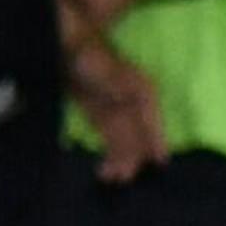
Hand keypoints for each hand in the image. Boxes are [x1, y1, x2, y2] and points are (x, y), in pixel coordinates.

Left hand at [65, 32, 168, 181]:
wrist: (64, 46)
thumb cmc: (88, 55)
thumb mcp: (105, 70)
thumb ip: (117, 87)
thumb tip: (127, 100)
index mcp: (142, 92)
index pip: (152, 122)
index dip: (156, 141)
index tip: (161, 162)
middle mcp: (134, 104)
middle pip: (138, 135)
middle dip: (133, 157)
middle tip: (122, 179)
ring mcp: (117, 110)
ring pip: (124, 140)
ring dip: (120, 159)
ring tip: (111, 178)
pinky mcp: (99, 115)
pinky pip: (109, 138)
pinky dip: (109, 152)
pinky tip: (105, 168)